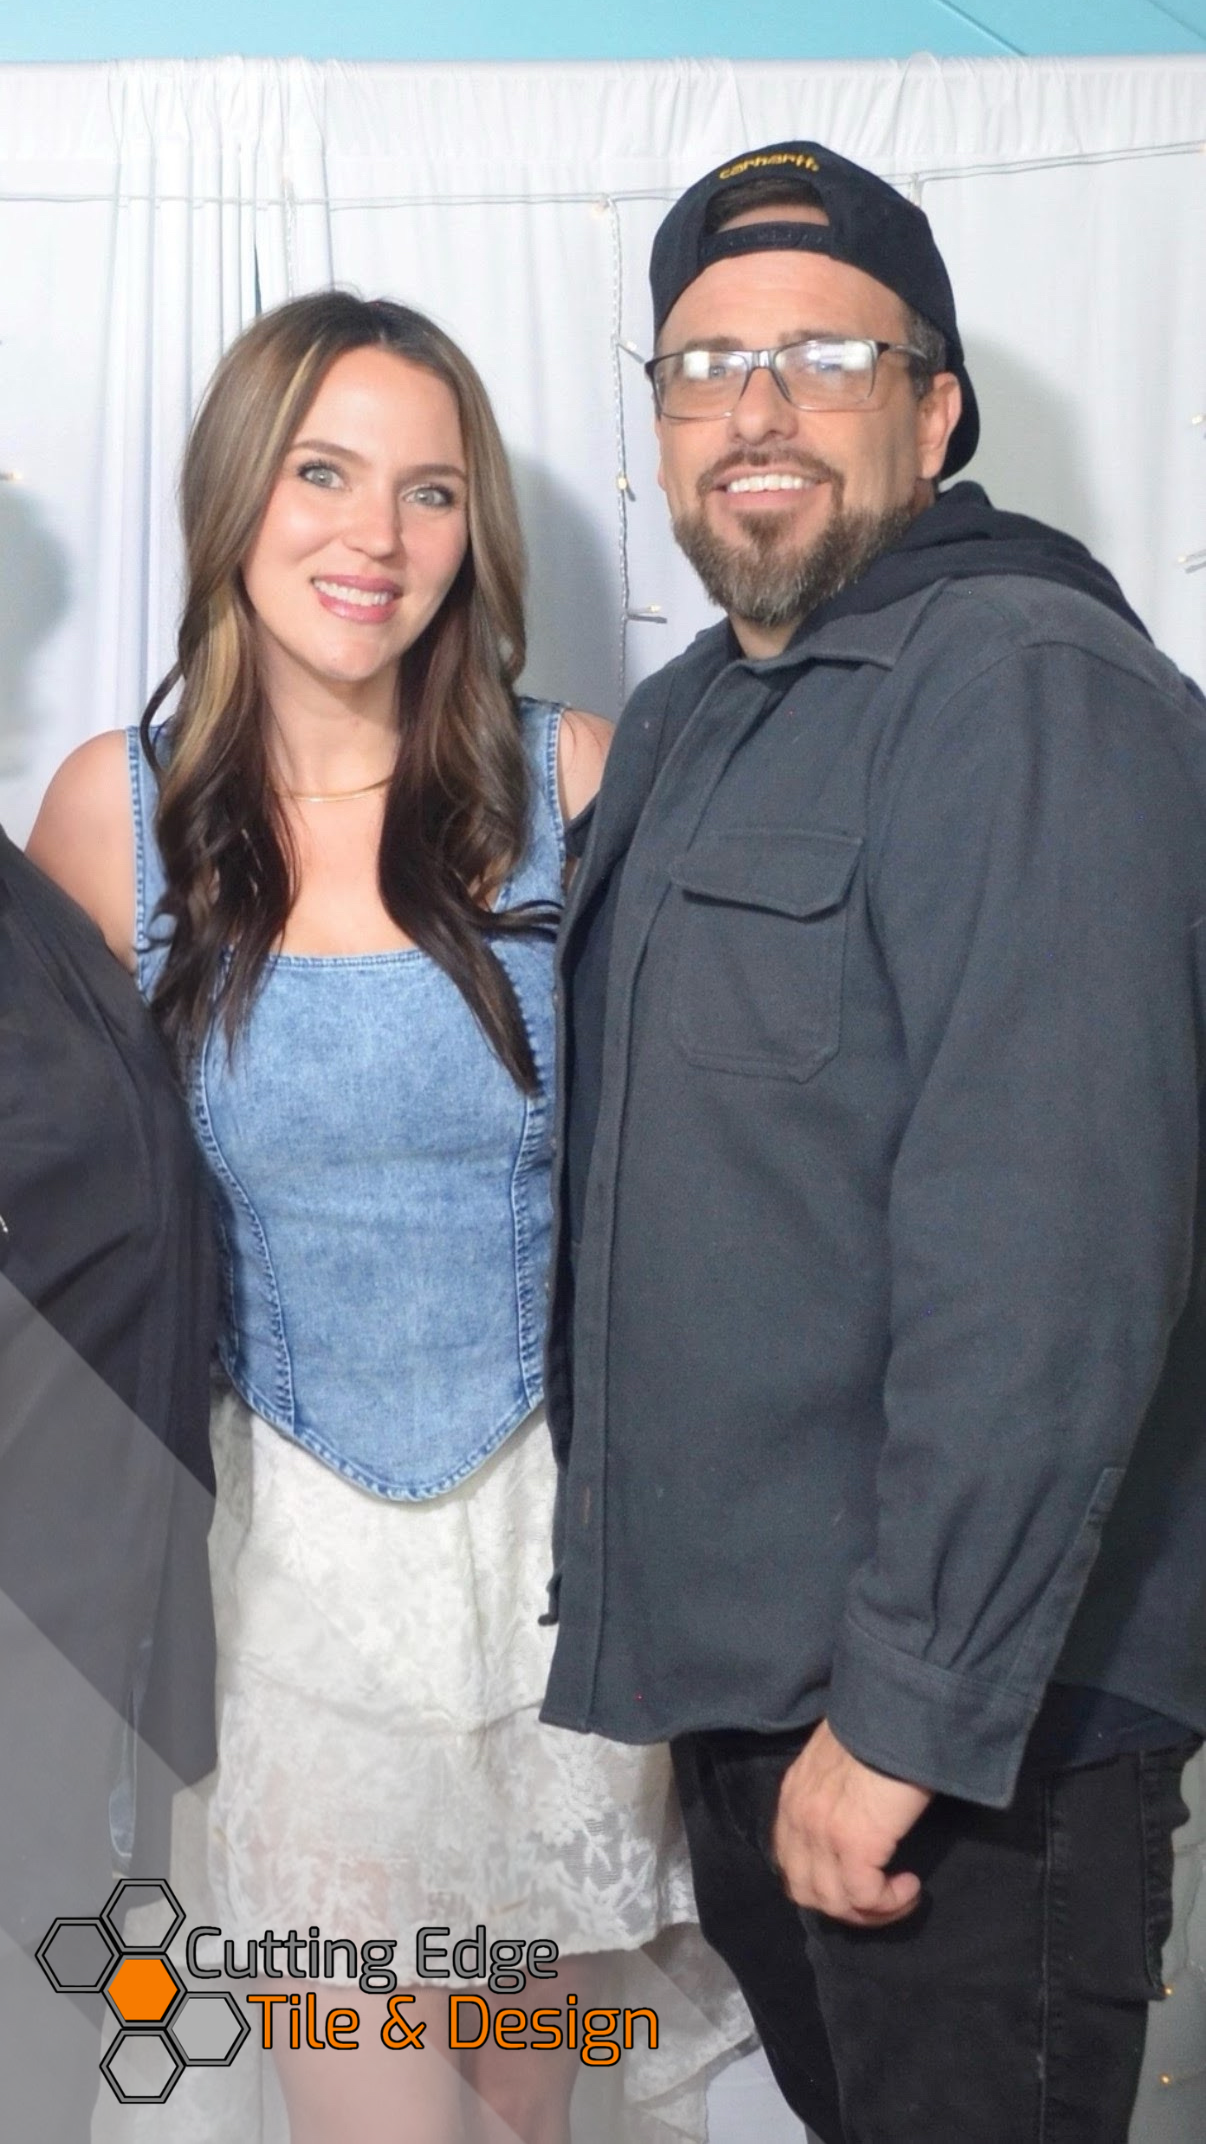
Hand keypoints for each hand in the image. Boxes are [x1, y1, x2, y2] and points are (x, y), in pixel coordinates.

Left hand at [771, 1719, 932, 1924]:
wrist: (898, 1710)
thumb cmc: (880, 1727)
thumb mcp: (839, 1759)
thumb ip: (832, 1789)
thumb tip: (851, 1813)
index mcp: (792, 1797)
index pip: (789, 1863)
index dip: (822, 1884)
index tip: (856, 1882)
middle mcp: (797, 1818)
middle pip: (806, 1891)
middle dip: (845, 1906)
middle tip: (880, 1897)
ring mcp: (822, 1833)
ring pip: (835, 1902)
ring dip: (871, 1910)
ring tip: (900, 1893)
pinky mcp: (853, 1844)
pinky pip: (864, 1897)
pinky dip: (889, 1902)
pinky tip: (910, 1886)